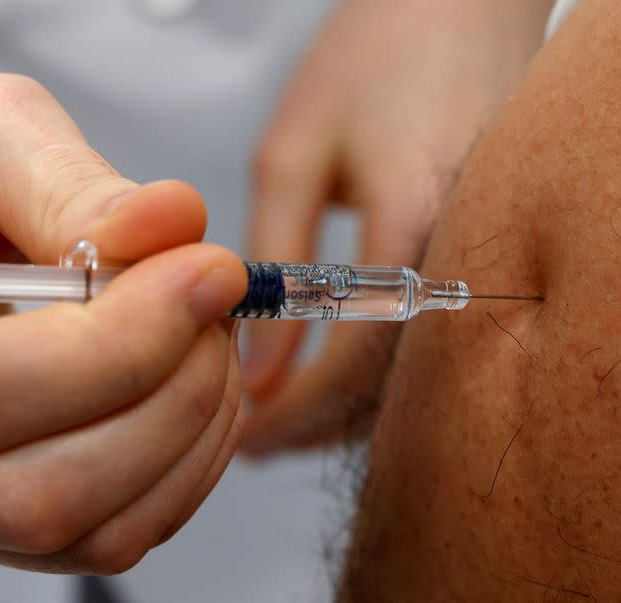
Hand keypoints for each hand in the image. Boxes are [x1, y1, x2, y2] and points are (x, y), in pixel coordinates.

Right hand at [0, 74, 247, 573]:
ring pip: (87, 532)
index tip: (203, 272)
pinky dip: (182, 470)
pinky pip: (107, 538)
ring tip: (208, 338)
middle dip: (172, 394)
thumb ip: (64, 177)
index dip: (118, 346)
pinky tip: (190, 391)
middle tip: (215, 301)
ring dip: (188, 435)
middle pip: (39, 494)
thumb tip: (171, 225)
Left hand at [242, 0, 553, 456]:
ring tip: (279, 417)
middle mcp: (463, 254)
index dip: (293, 407)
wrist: (454, 10)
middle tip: (254, 439)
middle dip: (314, 424)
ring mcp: (479, 260)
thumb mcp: (295, 153)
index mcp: (417, 221)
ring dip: (341, 406)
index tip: (246, 429)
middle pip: (389, 385)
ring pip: (411, 374)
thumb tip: (262, 364)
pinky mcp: (476, 258)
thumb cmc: (375, 58)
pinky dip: (370, 371)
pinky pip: (423, 341)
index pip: (354, 358)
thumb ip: (278, 261)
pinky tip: (326, 374)